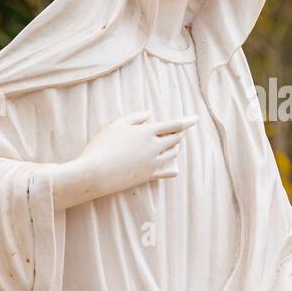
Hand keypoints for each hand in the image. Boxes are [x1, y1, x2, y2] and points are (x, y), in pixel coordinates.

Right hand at [50, 110, 196, 208]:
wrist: (94, 173)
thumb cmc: (102, 146)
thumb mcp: (116, 125)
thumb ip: (135, 117)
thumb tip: (150, 115)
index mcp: (148, 132)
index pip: (174, 124)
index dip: (187, 120)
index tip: (196, 118)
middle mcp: (155, 147)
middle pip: (176, 138)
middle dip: (177, 133)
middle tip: (173, 130)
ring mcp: (154, 162)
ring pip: (174, 153)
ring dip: (174, 147)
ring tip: (168, 143)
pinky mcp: (150, 176)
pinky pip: (170, 170)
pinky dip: (173, 165)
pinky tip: (171, 163)